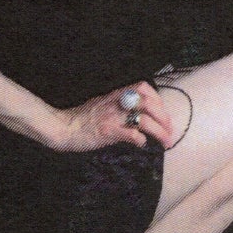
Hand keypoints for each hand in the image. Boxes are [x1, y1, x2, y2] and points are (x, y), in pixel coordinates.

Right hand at [48, 80, 176, 152]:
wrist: (63, 127)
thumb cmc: (81, 119)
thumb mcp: (101, 104)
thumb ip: (118, 105)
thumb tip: (137, 113)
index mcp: (115, 95)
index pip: (142, 87)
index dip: (157, 98)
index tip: (163, 112)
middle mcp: (116, 103)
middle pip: (148, 103)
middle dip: (164, 117)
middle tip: (170, 130)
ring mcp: (112, 116)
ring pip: (144, 119)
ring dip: (159, 131)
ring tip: (166, 142)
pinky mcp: (108, 131)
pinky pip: (131, 133)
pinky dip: (141, 139)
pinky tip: (142, 144)